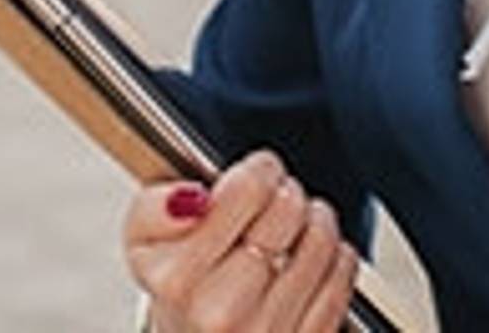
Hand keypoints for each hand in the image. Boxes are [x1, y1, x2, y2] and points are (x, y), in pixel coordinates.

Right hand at [125, 151, 357, 332]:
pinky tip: (306, 263)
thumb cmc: (181, 287)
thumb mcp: (144, 240)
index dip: (258, 171)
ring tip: (291, 231)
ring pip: (322, 238)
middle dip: (286, 194)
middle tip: (271, 206)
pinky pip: (343, 274)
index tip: (254, 177)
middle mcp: (221, 313)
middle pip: (289, 208)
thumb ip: (155, 206)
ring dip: (314, 222)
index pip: (248, 189)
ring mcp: (267, 331)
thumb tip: (189, 198)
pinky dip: (334, 258)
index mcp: (178, 279)